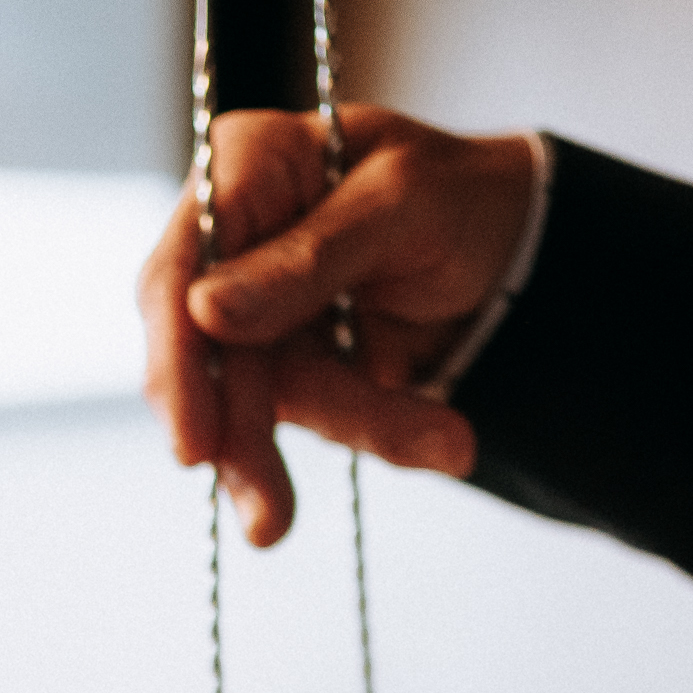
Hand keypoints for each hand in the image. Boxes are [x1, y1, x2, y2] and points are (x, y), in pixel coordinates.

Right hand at [140, 107, 536, 545]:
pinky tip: (446, 439)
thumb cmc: (459, 191)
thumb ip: (306, 259)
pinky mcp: (296, 366)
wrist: (518, 240)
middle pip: (209, 359)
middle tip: (271, 523)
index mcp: (246, 169)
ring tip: (451, 445)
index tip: (193, 446)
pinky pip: (324, 418)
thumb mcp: (403, 205)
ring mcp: (260, 313)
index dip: (176, 365)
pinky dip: (385, 432)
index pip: (175, 274)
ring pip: (270, 403)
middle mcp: (235, 243)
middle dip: (251, 440)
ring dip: (360, 429)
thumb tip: (203, 313)